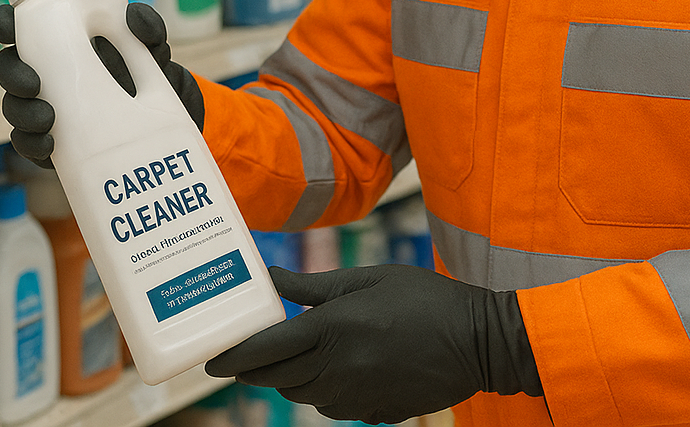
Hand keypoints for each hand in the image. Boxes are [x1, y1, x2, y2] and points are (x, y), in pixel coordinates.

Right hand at [0, 1, 204, 168]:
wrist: (169, 127)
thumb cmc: (154, 78)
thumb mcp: (155, 50)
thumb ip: (148, 28)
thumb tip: (133, 15)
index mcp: (61, 42)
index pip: (20, 27)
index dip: (5, 23)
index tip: (9, 24)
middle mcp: (47, 73)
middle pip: (8, 68)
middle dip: (11, 74)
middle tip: (32, 84)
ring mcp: (46, 108)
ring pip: (14, 106)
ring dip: (21, 112)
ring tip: (47, 119)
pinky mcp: (53, 142)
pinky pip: (28, 144)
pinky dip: (33, 144)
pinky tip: (50, 144)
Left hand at [206, 264, 542, 423]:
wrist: (478, 341)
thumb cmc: (423, 298)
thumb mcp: (368, 279)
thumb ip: (313, 286)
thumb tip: (269, 277)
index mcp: (332, 330)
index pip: (263, 350)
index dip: (231, 357)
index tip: (211, 358)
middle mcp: (336, 369)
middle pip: (275, 378)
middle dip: (257, 368)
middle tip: (249, 353)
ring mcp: (354, 397)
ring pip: (302, 395)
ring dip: (292, 377)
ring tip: (302, 352)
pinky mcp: (372, 413)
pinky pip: (333, 405)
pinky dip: (325, 389)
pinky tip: (343, 366)